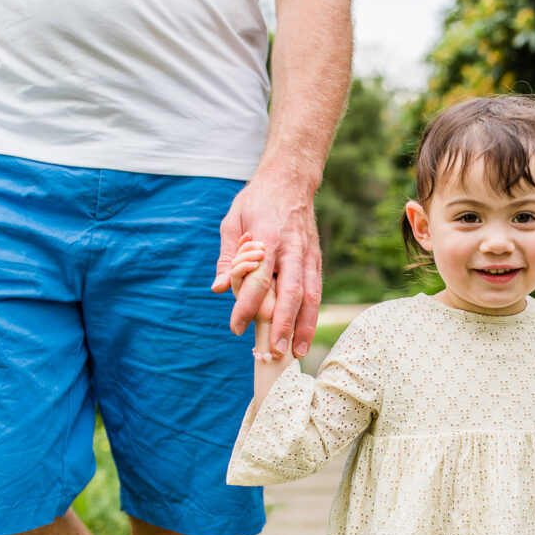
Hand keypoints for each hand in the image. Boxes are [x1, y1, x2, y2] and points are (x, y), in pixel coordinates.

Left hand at [212, 174, 321, 358]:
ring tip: (298, 353)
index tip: (235, 327)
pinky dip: (313, 315)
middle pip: (290, 293)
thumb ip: (227, 258)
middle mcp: (292, 249)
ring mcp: (308, 255)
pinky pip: (317, 290)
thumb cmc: (256, 201)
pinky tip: (306, 334)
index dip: (246, 306)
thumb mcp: (232, 222)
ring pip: (310, 296)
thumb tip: (218, 289)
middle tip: (274, 351)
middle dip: (283, 325)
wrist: (290, 181)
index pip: (258, 280)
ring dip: (305, 326)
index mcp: (268, 238)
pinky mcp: (317, 259)